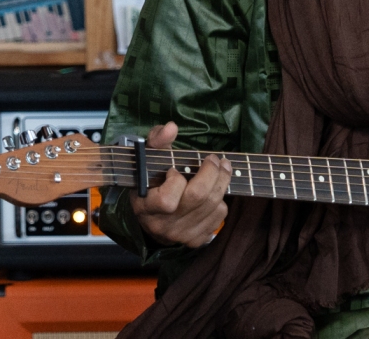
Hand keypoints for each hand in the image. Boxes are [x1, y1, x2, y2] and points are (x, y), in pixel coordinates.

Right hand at [130, 122, 232, 248]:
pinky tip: (213, 193)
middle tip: (216, 159)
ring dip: (222, 183)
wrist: (151, 217)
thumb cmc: (149, 181)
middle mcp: (163, 226)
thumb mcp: (147, 159)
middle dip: (212, 173)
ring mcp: (181, 235)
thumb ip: (157, 140)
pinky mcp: (195, 240)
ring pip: (212, 206)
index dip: (176, 181)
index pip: (167, 200)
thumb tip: (172, 127)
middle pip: (197, 198)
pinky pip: (218, 218)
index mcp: (145, 207)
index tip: (174, 170)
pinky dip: (220, 202)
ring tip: (223, 168)